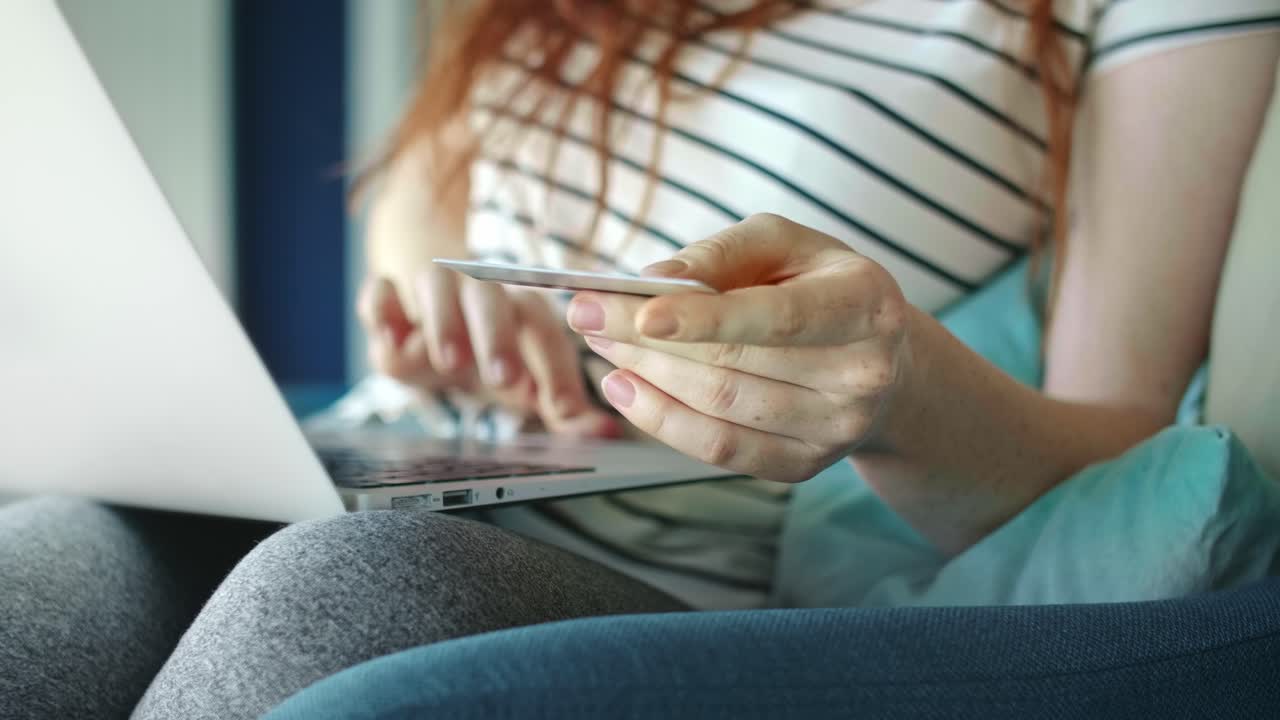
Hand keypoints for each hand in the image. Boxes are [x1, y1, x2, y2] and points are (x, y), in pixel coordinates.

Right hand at [358, 264, 619, 437]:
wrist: (431, 311)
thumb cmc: (490, 353)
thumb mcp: (526, 383)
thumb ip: (564, 409)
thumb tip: (609, 436)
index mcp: (520, 310)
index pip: (545, 327)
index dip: (555, 365)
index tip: (561, 407)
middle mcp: (478, 294)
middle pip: (491, 299)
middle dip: (498, 337)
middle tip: (503, 379)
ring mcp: (431, 294)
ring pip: (436, 284)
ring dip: (443, 320)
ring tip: (448, 361)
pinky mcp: (387, 301)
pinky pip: (380, 291)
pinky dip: (381, 307)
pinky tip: (389, 335)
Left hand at [566, 213, 912, 480]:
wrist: (884, 364)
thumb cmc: (821, 288)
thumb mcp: (788, 245)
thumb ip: (725, 251)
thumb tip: (657, 279)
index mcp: (865, 305)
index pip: (777, 317)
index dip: (704, 318)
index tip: (635, 309)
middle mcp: (860, 374)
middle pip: (734, 364)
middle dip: (646, 338)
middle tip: (587, 313)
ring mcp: (835, 428)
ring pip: (719, 408)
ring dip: (646, 375)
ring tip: (602, 343)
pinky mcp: (804, 465)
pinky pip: (720, 449)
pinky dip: (662, 420)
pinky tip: (625, 388)